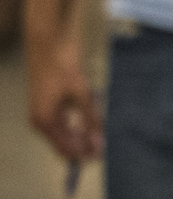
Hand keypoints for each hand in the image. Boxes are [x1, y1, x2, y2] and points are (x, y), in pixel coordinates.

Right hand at [27, 31, 101, 162]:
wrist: (49, 43)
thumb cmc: (63, 66)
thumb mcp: (81, 93)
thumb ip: (91, 118)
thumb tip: (99, 141)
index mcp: (45, 122)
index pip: (65, 149)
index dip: (83, 154)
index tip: (102, 155)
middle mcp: (40, 122)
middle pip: (63, 144)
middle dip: (83, 147)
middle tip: (105, 148)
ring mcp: (43, 114)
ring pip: (64, 134)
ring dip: (81, 137)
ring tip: (100, 137)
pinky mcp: (48, 105)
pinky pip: (63, 124)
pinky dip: (77, 127)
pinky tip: (90, 125)